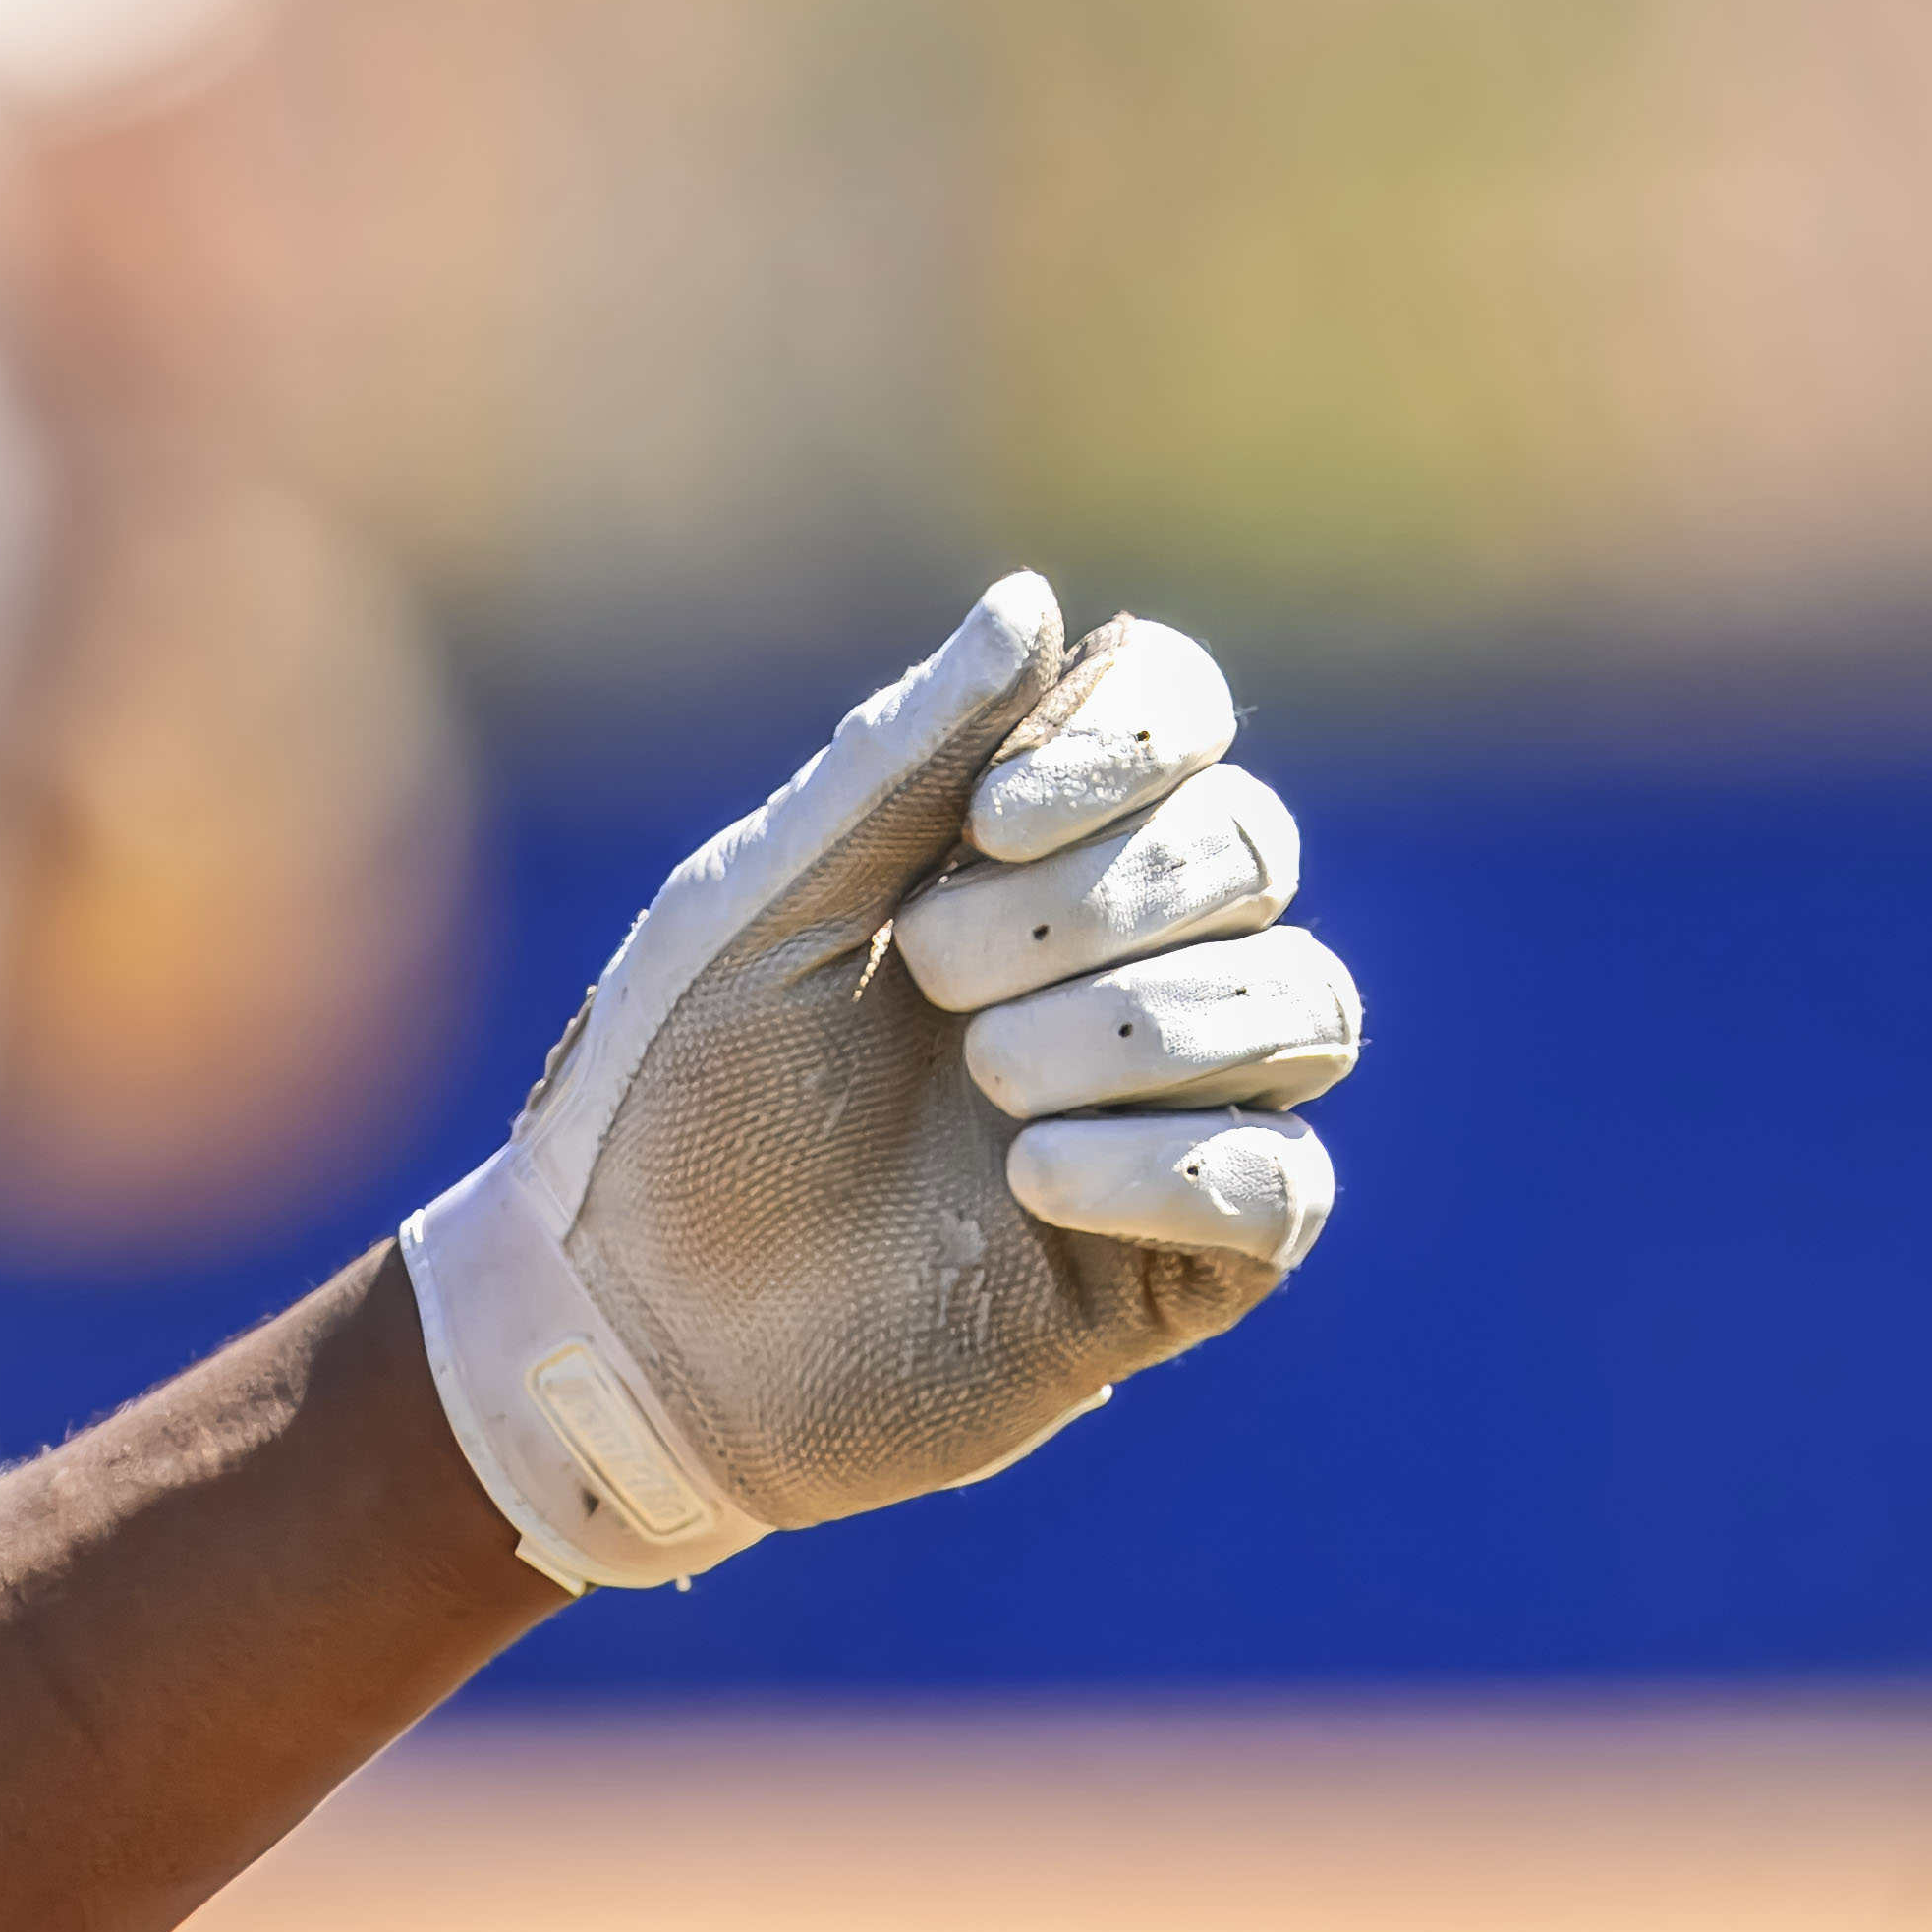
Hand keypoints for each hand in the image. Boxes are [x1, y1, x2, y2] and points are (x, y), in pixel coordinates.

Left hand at [399, 570, 1348, 1588]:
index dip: (1130, 743)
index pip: (1180, 720)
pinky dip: (1175, 1162)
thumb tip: (1034, 601)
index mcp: (1014, 853)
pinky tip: (1034, 1182)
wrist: (627, 1330)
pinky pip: (1282, 1180)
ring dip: (1141, 1029)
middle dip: (1104, 900)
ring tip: (987, 1087)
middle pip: (1253, 851)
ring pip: (1304, 1006)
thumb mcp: (762, 904)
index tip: (990, 818)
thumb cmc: (669, 1100)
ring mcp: (1158, 1111)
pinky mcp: (1176, 1263)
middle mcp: (1112, 963)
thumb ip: (900, 760)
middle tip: (935, 974)